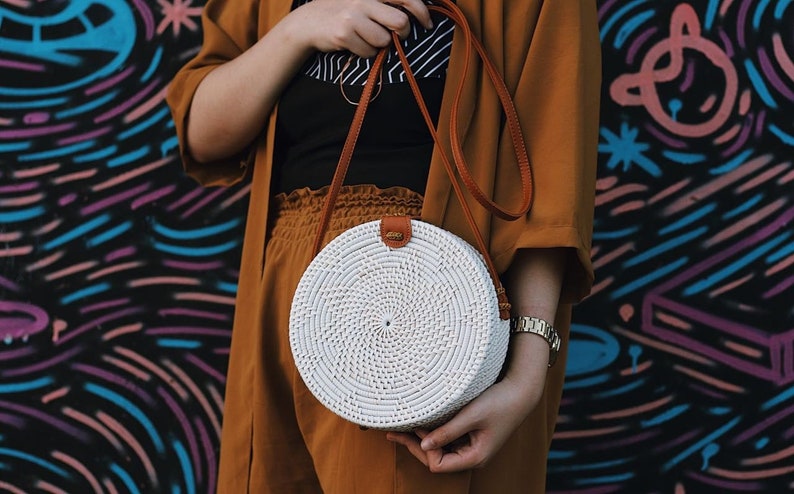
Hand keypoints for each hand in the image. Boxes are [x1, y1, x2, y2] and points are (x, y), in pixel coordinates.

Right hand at [290, 0, 432, 57]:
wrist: (308, 22)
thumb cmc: (342, 11)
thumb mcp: (363, 0)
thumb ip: (384, 4)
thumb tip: (415, 14)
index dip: (421, 11)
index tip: (427, 23)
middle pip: (400, 22)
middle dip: (402, 34)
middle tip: (397, 37)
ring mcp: (353, 15)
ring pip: (384, 40)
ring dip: (379, 45)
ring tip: (366, 38)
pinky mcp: (344, 33)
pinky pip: (368, 52)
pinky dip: (365, 53)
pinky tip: (354, 44)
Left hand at [386, 333, 549, 472]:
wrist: (522, 390)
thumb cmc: (500, 402)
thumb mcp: (471, 415)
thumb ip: (447, 431)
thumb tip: (423, 446)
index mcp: (474, 457)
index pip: (438, 464)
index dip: (423, 448)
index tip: (415, 427)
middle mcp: (472, 456)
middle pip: (436, 460)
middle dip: (415, 446)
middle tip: (393, 432)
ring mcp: (472, 447)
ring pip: (440, 450)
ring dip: (422, 440)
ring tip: (402, 427)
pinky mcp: (472, 436)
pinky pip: (447, 441)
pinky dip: (434, 434)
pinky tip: (422, 423)